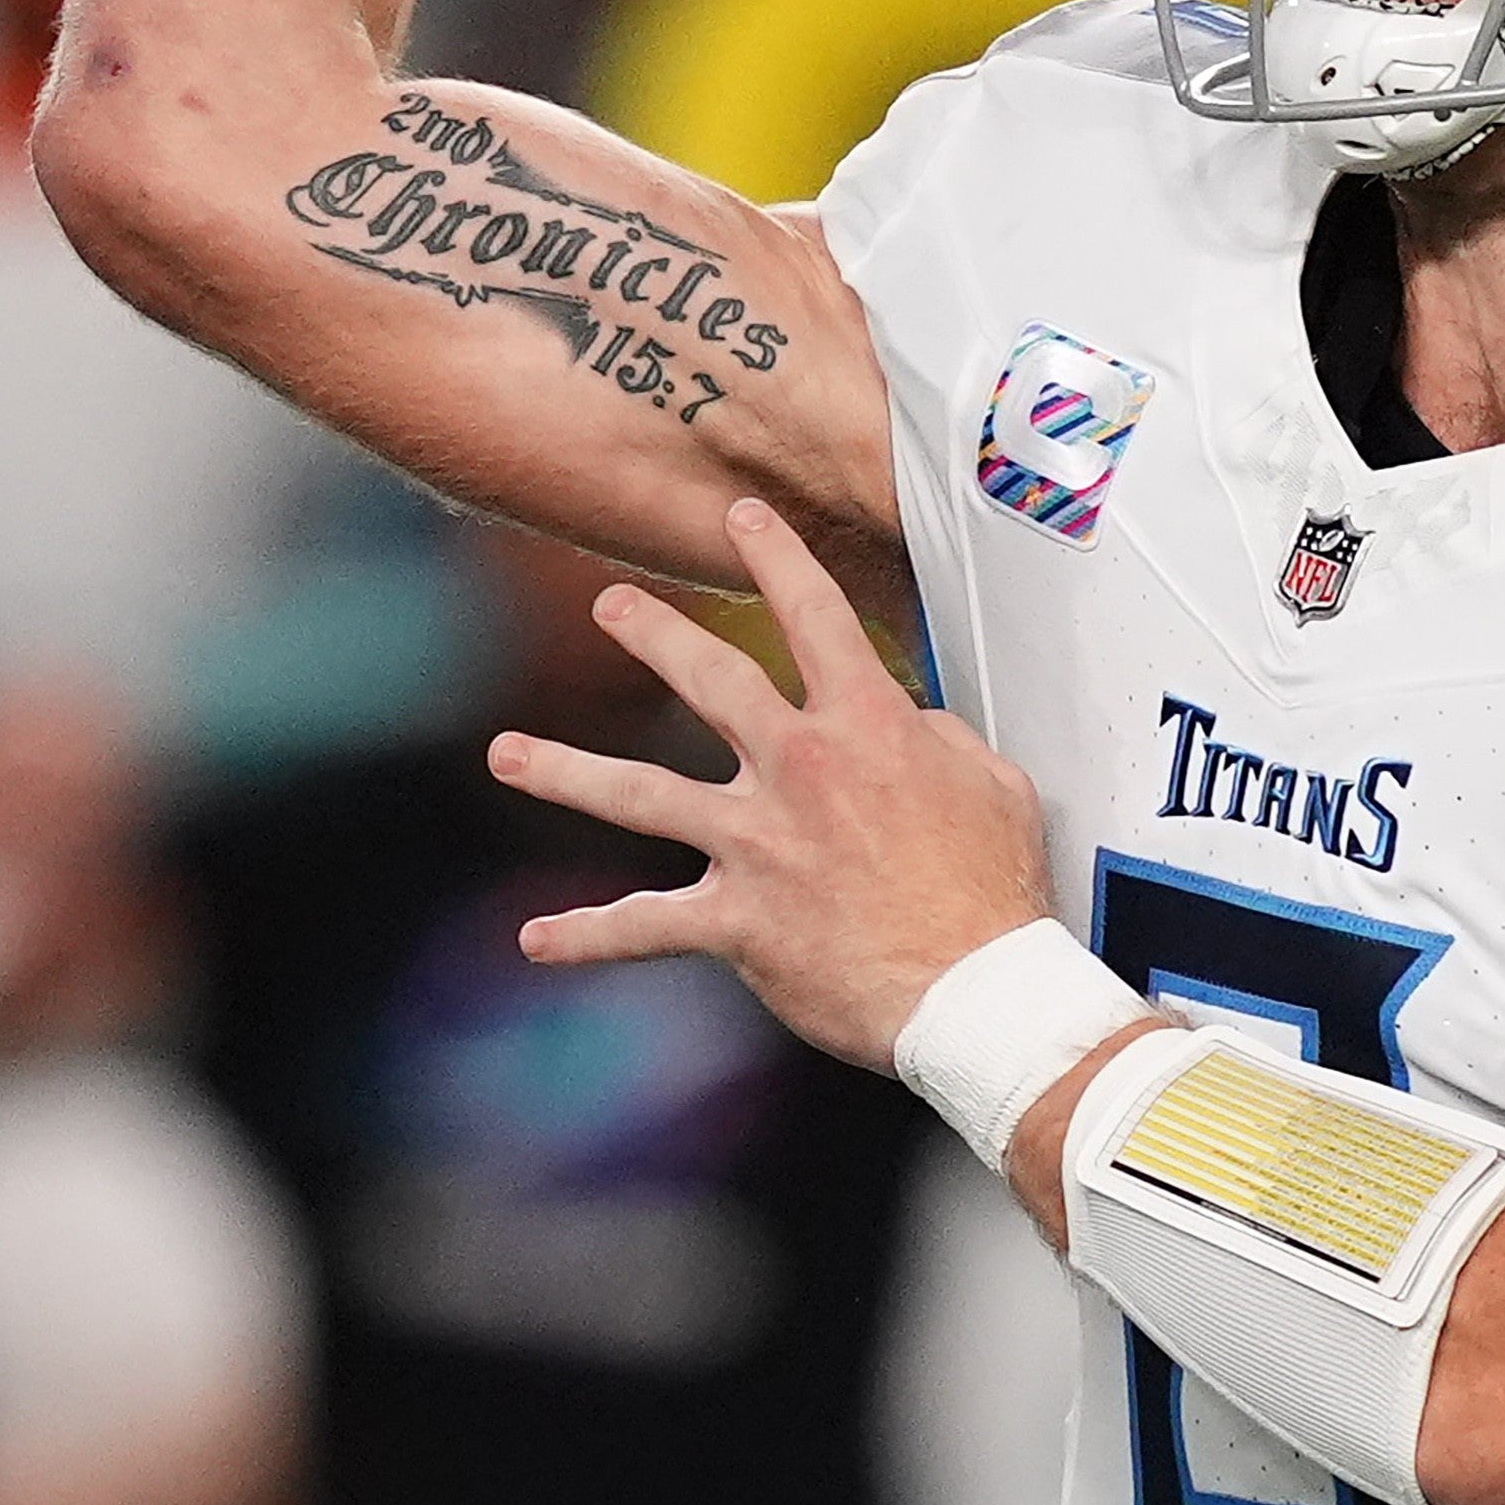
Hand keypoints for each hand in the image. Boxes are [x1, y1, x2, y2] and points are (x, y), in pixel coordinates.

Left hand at [491, 497, 1050, 1064]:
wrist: (976, 988)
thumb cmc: (997, 890)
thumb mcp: (996, 786)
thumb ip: (941, 740)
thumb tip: (911, 725)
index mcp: (867, 728)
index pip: (816, 618)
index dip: (778, 558)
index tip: (742, 516)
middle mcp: (799, 772)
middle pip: (711, 682)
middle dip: (655, 635)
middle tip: (610, 604)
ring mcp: (758, 845)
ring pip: (643, 796)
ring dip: (567, 770)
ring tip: (506, 752)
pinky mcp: (737, 922)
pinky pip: (645, 927)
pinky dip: (587, 937)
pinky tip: (536, 939)